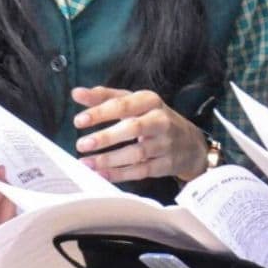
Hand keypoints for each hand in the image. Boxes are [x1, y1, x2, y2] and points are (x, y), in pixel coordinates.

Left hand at [72, 87, 209, 181]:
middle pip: (133, 128)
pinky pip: (141, 170)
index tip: (79, 120)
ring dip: (109, 159)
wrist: (191, 144)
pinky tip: (102, 174)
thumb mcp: (135, 103)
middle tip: (81, 144)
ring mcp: (166, 143)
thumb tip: (77, 93)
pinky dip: (120, 174)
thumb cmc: (154, 119)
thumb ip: (106, 97)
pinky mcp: (167, 164)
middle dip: (106, 137)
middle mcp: (161, 120)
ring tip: (86, 163)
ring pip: (136, 152)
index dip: (101, 112)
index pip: (124, 104)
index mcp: (150, 101)